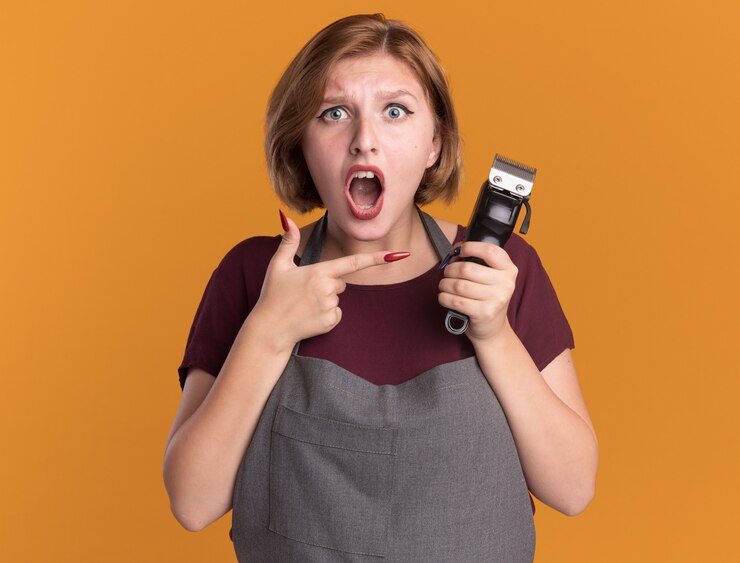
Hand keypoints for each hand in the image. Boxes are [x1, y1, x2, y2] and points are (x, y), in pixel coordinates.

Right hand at [251, 213, 407, 350]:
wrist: (269, 329)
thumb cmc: (272, 295)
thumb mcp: (278, 265)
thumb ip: (288, 241)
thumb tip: (285, 217)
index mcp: (318, 272)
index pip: (353, 263)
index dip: (377, 258)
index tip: (398, 255)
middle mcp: (327, 289)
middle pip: (341, 282)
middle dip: (328, 284)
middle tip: (304, 291)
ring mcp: (330, 307)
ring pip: (338, 298)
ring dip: (326, 300)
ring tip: (304, 305)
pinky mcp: (331, 322)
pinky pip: (337, 314)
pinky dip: (326, 315)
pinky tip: (310, 316)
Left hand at [437, 242, 517, 342]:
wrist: (492, 328)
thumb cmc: (486, 298)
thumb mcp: (489, 277)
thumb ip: (476, 260)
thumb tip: (455, 250)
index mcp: (509, 269)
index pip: (490, 250)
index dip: (471, 247)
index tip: (459, 251)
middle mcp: (506, 283)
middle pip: (467, 268)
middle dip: (450, 269)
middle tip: (446, 273)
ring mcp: (497, 299)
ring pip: (459, 285)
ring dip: (445, 284)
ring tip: (444, 286)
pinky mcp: (484, 313)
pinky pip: (456, 301)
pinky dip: (444, 298)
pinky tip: (444, 297)